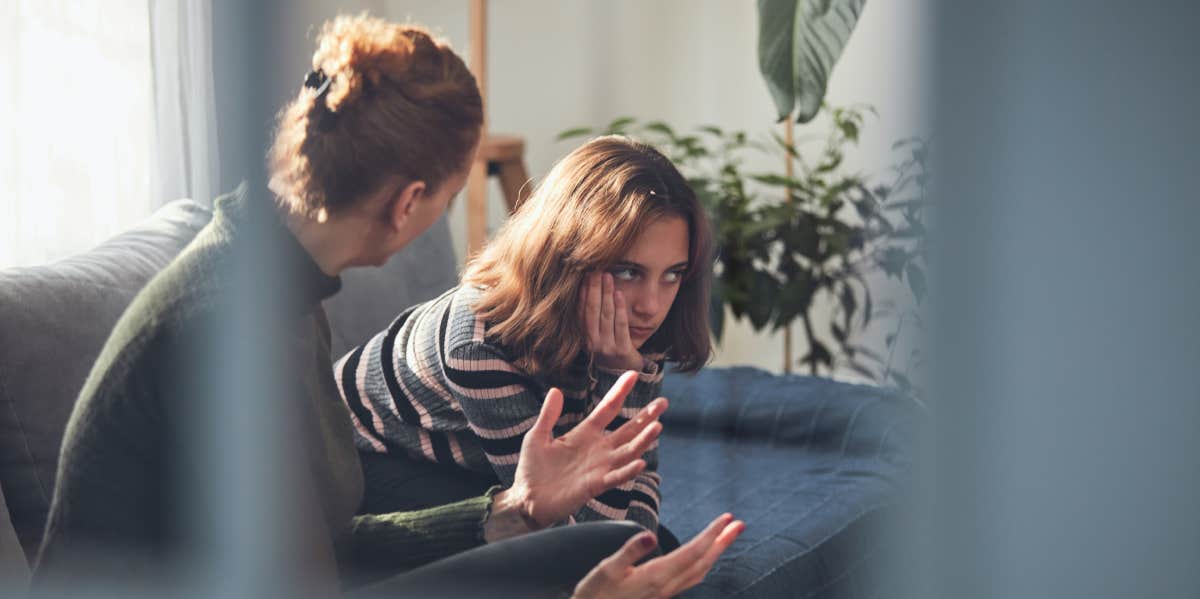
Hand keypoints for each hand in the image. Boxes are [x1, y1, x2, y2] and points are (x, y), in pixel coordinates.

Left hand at [505, 371, 665, 530]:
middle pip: (628, 429)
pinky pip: (616, 476)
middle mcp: (598, 449)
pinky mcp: (595, 485)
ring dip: (643, 440)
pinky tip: (641, 462)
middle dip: (646, 416)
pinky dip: (628, 470)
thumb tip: (556, 390)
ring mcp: (599, 467)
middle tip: (664, 402)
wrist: (527, 500)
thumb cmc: (532, 469)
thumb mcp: (537, 436)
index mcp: (585, 434)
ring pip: (628, 451)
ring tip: (658, 426)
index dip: (620, 391)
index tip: (633, 374)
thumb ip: (548, 415)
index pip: (608, 409)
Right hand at [573, 513, 745, 598]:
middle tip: (739, 524)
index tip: (726, 518)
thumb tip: (649, 535)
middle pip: (703, 561)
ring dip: (716, 552)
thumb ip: (629, 551)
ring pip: (700, 571)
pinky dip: (703, 562)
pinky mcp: (661, 595)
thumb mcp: (607, 569)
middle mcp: (666, 586)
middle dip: (722, 542)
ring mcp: (665, 592)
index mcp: (656, 577)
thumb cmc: (595, 594)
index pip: (692, 552)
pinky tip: (703, 557)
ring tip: (727, 536)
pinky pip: (691, 578)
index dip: (711, 535)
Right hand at [582, 272, 644, 371]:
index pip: (581, 311)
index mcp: (583, 338)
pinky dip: (620, 308)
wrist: (624, 373)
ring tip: (607, 276)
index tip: (585, 274)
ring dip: (606, 293)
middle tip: (595, 269)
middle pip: (592, 310)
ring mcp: (607, 347)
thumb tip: (587, 287)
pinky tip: (619, 294)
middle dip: (594, 288)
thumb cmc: (610, 348)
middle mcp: (592, 343)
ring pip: (606, 315)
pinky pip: (621, 325)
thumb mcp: (596, 334)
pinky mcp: (622, 350)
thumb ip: (592, 317)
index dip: (583, 292)